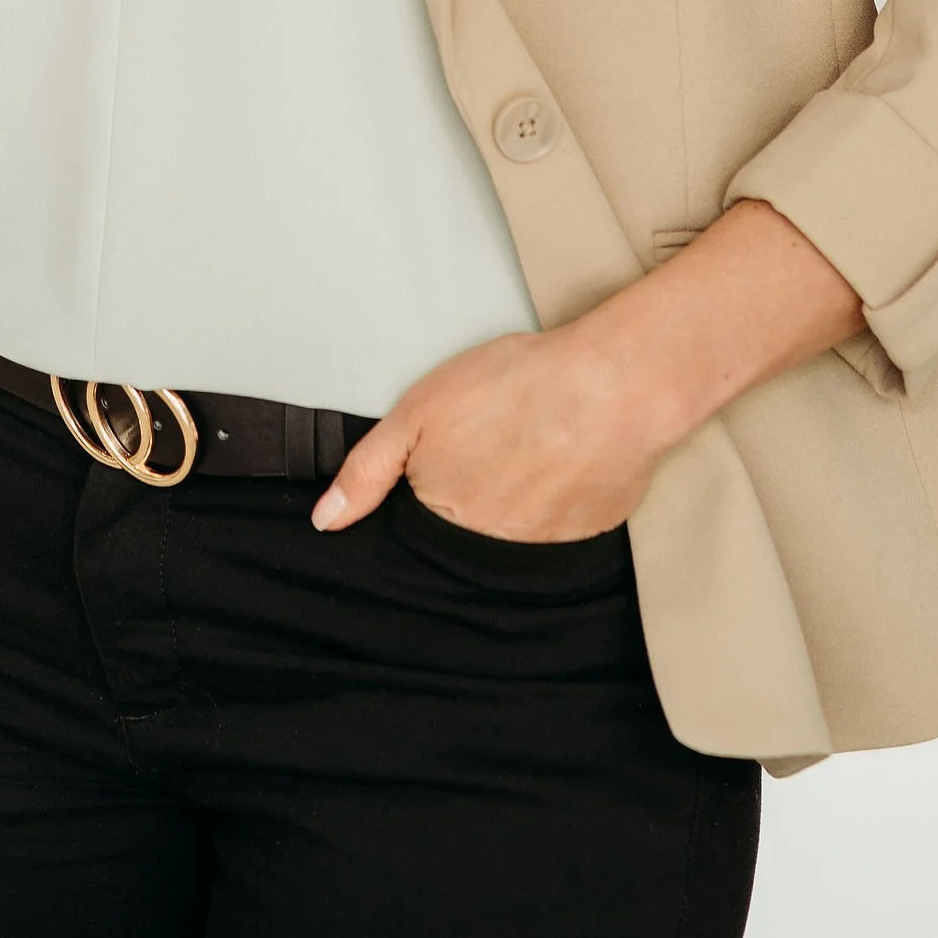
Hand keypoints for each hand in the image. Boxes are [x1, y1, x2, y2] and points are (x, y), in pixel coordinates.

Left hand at [310, 200, 866, 542]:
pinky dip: (561, 496)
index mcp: (445, 520)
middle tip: (498, 441)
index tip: (453, 455)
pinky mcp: (591, 535)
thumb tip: (325, 523)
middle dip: (476, 492)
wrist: (612, 386)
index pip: (422, 526)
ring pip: (515, 532)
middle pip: (468, 533)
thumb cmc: (514, 386)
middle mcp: (491, 551)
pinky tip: (565, 457)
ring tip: (533, 443)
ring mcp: (545, 549)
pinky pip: (562, 524)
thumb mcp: (418, 411)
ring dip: (520, 498)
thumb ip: (366, 470)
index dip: (431, 486)